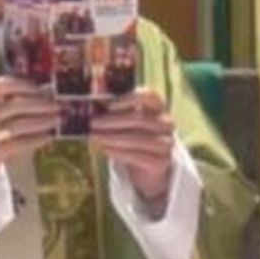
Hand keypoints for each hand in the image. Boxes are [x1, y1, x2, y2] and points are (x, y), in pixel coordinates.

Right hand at [0, 78, 58, 178]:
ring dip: (42, 121)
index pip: (3, 84)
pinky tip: (47, 137)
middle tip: (57, 106)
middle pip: (15, 104)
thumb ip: (4, 102)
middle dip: (40, 105)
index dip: (25, 85)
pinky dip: (37, 139)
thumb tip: (42, 95)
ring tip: (56, 121)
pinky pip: (20, 144)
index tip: (41, 89)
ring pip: (19, 125)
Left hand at [89, 88, 174, 203]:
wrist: (148, 163)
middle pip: (140, 119)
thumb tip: (93, 97)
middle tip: (93, 124)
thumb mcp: (125, 119)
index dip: (130, 98)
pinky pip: (139, 157)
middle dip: (113, 121)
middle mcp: (166, 123)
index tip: (109, 105)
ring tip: (95, 137)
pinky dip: (120, 153)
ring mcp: (166, 142)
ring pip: (140, 139)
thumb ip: (113, 108)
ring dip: (113, 138)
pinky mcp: (162, 161)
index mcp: (158, 106)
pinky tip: (105, 149)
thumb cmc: (132, 133)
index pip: (149, 96)